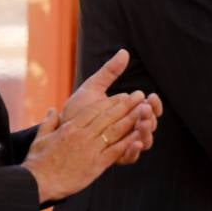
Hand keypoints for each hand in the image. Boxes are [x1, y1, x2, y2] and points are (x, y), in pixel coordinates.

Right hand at [23, 93, 156, 202]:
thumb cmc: (37, 162)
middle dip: (126, 105)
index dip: (111, 101)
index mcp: (70, 127)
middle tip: (139, 95)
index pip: (94, 110)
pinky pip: (115, 151)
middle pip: (108, 116)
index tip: (123, 95)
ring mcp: (90, 150)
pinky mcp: (96, 165)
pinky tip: (140, 136)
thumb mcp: (40, 138)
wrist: (37, 182)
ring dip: (131, 119)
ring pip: (115, 131)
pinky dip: (128, 143)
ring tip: (145, 110)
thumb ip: (49, 122)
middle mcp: (82, 135)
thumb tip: (52, 110)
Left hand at [62, 48, 161, 166]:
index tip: (150, 96)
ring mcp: (122, 144)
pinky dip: (134, 150)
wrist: (58, 131)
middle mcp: (128, 130)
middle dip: (150, 117)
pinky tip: (134, 142)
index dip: (153, 104)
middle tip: (145, 109)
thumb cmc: (76, 110)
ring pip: (144, 141)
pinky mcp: (113, 158)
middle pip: (149, 125)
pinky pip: (130, 157)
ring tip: (142, 123)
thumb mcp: (93, 87)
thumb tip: (124, 52)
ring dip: (146, 132)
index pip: (148, 109)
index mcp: (127, 114)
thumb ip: (109, 72)